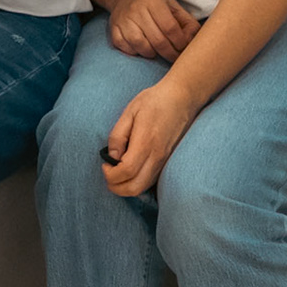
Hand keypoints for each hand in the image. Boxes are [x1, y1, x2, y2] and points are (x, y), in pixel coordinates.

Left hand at [102, 77, 201, 196]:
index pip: (126, 171)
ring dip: (126, 186)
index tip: (104, 165)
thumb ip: (118, 136)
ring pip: (144, 187)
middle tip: (108, 173)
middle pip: (135, 187)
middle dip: (116, 187)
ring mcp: (165, 162)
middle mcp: (158, 156)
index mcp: (146, 142)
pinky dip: (137, 182)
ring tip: (116, 171)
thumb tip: (111, 157)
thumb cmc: (153, 101)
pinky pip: (151, 181)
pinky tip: (130, 170)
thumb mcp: (129, 112)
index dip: (111, 174)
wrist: (182, 99)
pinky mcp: (168, 162)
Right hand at [105, 0, 201, 61]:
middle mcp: (136, 9)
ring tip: (158, 51)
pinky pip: (125, 47)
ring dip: (153, 54)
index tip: (184, 49)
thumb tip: (194, 42)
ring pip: (141, 46)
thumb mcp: (172, 3)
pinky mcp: (113, 28)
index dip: (180, 43)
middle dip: (170, 54)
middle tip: (175, 57)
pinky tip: (142, 48)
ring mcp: (123, 20)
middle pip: (157, 40)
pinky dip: (136, 52)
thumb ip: (186, 22)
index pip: (170, 29)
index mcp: (153, 0)